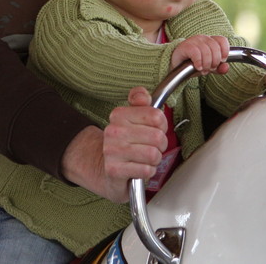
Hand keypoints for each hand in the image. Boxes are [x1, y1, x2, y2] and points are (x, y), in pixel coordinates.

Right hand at [60, 86, 167, 203]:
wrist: (104, 166)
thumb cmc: (125, 141)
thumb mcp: (131, 117)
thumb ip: (140, 101)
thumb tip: (143, 95)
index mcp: (119, 115)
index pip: (156, 116)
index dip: (162, 125)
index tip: (154, 129)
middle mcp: (113, 131)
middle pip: (158, 137)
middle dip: (160, 145)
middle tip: (151, 146)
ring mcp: (112, 151)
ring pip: (153, 154)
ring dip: (154, 160)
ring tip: (145, 158)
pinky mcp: (114, 170)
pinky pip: (146, 170)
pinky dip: (148, 171)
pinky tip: (139, 168)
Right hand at [170, 34, 229, 74]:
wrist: (176, 66)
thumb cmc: (193, 64)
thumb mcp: (208, 67)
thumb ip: (219, 68)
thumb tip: (226, 67)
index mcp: (210, 40)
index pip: (222, 40)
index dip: (225, 50)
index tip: (222, 60)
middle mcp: (202, 38)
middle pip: (215, 47)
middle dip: (215, 61)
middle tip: (210, 68)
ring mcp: (193, 41)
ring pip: (206, 51)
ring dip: (206, 64)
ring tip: (203, 69)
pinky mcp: (185, 46)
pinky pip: (196, 53)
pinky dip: (199, 62)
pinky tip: (197, 67)